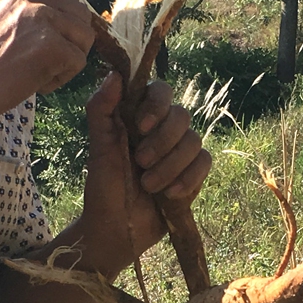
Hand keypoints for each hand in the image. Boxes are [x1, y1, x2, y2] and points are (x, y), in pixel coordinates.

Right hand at [0, 0, 96, 129]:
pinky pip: (77, 61)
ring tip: (40, 74)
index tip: (39, 45)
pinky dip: (61, 78)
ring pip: (83, 38)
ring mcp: (42, 17)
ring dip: (66, 61)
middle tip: (45, 62)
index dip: (58, 25)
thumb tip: (40, 9)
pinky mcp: (51, 45)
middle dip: (69, 41)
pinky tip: (37, 85)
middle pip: (79, 14)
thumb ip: (12, 6)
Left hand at [77, 74, 211, 273]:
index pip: (161, 91)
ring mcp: (181, 152)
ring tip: (148, 186)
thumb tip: (114, 74)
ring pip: (194, 141)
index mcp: (140, 116)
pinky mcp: (194, 174)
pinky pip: (204, 163)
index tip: (140, 126)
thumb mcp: (98, 147)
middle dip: (162, 142)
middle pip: (182, 116)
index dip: (156, 105)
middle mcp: (163, 130)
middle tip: (140, 162)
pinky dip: (187, 179)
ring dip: (170, 166)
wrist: (116, 227)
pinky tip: (168, 194)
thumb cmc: (104, 186)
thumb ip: (101, 109)